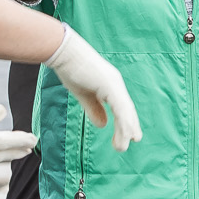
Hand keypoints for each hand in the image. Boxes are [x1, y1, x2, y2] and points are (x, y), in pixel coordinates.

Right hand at [43, 26, 141, 148]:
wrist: (63, 52)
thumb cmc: (70, 69)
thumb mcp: (83, 94)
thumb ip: (94, 109)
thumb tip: (103, 125)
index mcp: (110, 86)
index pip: (122, 107)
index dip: (127, 121)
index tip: (131, 135)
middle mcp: (116, 85)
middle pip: (127, 109)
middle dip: (131, 126)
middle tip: (135, 140)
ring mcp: (114, 84)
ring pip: (125, 111)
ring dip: (126, 129)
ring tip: (123, 145)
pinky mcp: (110, 85)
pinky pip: (120, 107)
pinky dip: (123, 121)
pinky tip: (124, 132)